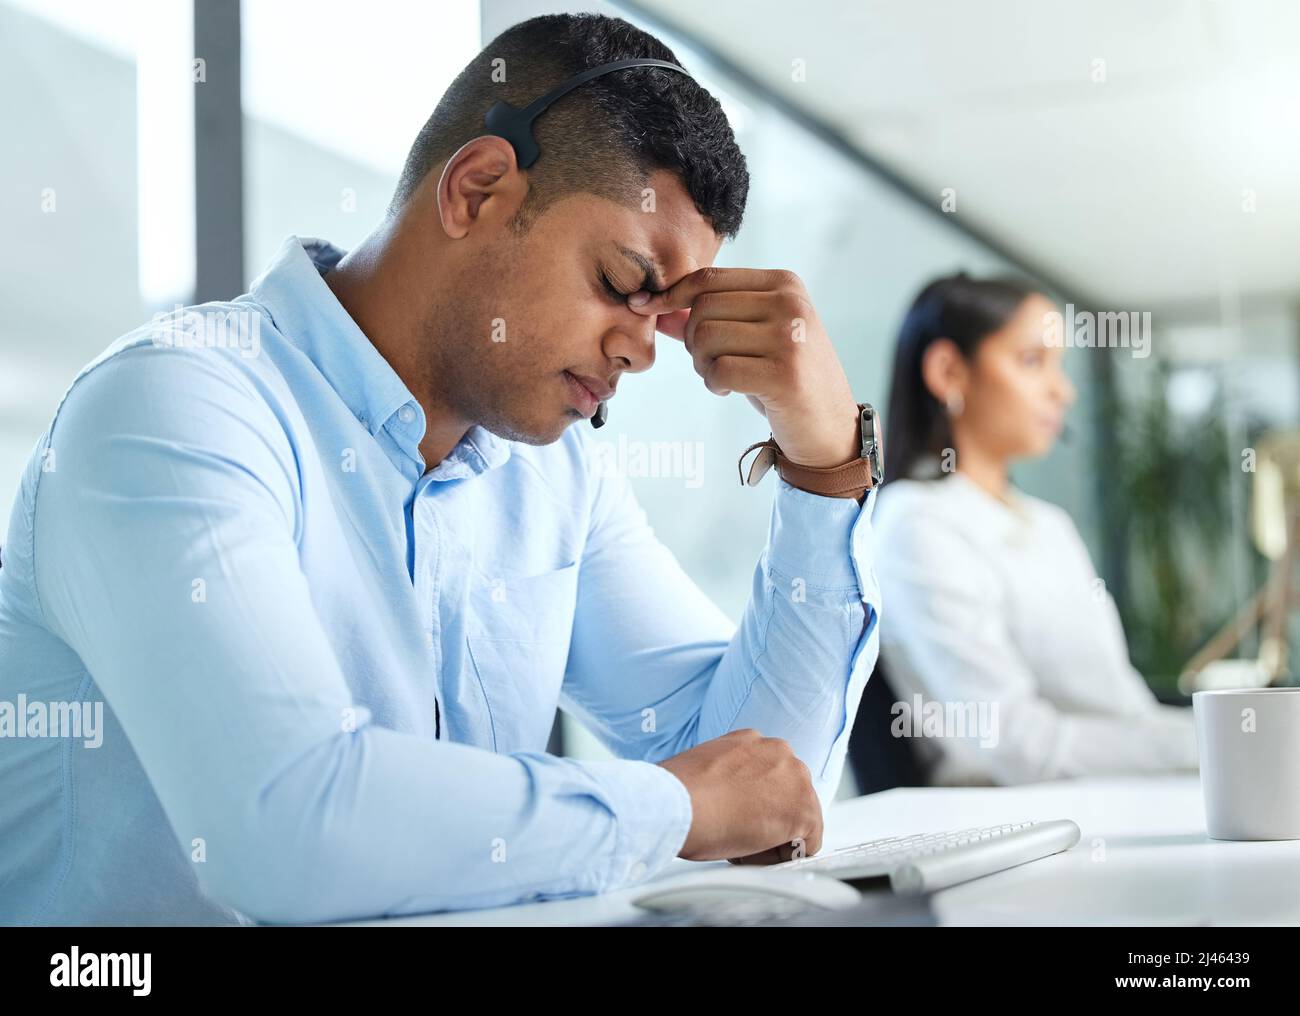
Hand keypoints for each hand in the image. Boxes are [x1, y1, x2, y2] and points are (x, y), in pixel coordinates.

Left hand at [628, 267, 860, 467]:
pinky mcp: (785, 374)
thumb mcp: (749, 339)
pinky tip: (730, 389)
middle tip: (710, 362)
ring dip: (702, 364)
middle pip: (702, 308)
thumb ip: (706, 318)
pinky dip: (714, 384)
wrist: (829, 426)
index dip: (670, 294)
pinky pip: (718, 370)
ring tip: (722, 376)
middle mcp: (790, 304)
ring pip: (706, 337)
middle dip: (692, 339)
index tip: (643, 306)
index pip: (709, 278)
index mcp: (784, 284)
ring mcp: (790, 338)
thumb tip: (652, 306)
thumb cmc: (782, 379)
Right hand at [657, 728, 823, 863]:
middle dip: (770, 816)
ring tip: (743, 843)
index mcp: (752, 740)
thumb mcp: (705, 769)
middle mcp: (779, 752)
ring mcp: (796, 779)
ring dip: (776, 836)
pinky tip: (754, 853)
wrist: (679, 804)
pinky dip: (784, 856)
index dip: (755, 802)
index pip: (771, 775)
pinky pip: (806, 844)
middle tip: (740, 832)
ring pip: (799, 818)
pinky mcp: (804, 811)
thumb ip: (727, 778)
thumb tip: (727, 799)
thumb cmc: (679, 792)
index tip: (738, 815)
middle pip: (789, 794)